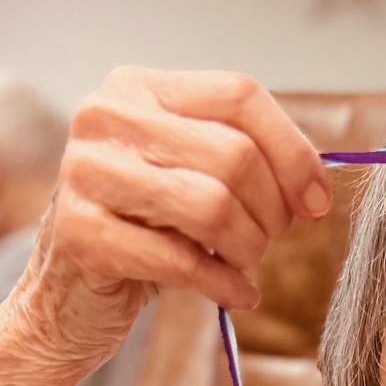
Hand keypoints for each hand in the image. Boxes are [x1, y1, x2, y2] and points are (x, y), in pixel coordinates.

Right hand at [6, 69, 331, 374]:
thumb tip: (315, 186)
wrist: (68, 297)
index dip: (293, 151)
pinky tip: (233, 293)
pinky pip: (182, 260)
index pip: (239, 94)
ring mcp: (87, 172)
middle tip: (267, 242)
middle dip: (270, 211)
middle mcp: (105, 117)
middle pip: (233, 154)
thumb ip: (243, 161)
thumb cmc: (142, 232)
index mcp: (138, 88)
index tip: (316, 202)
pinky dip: (224, 284)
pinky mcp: (81, 233)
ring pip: (212, 206)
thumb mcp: (190, 177)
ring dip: (248, 248)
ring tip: (245, 265)